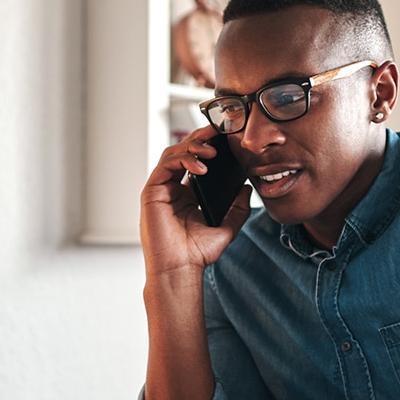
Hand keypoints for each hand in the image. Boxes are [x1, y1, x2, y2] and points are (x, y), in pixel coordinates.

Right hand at [140, 127, 251, 277]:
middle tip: (219, 130)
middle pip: (183, 151)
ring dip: (193, 146)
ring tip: (213, 150)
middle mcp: (172, 188)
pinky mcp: (152, 192)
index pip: (196, 161)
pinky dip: (183, 159)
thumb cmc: (197, 254)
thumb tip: (247, 189)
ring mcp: (160, 189)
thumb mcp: (227, 228)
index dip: (209, 146)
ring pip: (173, 154)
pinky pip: (166, 165)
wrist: (180, 269)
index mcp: (187, 194)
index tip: (227, 138)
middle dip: (201, 138)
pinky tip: (202, 165)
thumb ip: (238, 209)